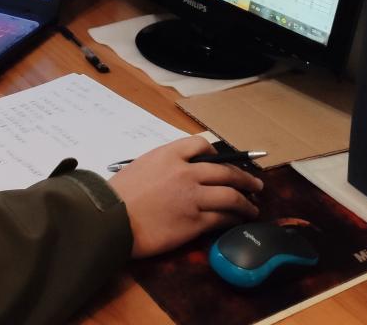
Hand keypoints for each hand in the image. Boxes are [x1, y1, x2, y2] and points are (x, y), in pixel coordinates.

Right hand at [108, 135, 262, 258]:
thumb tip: (182, 171)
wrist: (111, 218)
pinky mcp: (195, 221)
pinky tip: (237, 221)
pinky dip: (234, 218)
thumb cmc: (119, 193)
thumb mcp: (141, 166)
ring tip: (253, 207)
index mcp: (169, 155)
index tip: (224, 162)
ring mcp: (193, 197)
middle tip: (256, 184)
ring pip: (231, 195)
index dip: (219, 154)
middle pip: (225, 171)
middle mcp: (185, 172)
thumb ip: (164, 164)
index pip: (202, 145)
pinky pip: (222, 217)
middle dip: (245, 178)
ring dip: (246, 201)